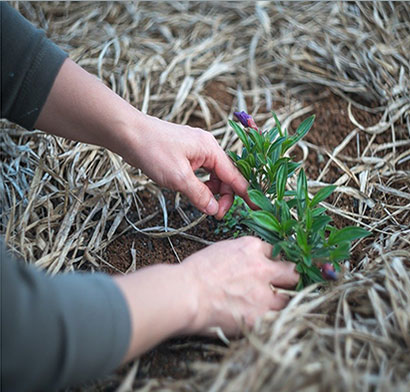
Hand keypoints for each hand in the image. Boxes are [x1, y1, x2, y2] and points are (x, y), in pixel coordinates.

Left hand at [35, 59, 248, 219]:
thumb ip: (200, 195)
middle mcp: (208, 147)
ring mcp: (197, 149)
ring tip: (203, 205)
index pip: (234, 175)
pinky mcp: (186, 153)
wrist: (128, 133)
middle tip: (215, 214)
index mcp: (211, 150)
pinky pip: (202, 172)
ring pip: (213, 175)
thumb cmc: (152, 151)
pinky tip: (195, 193)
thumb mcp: (178, 177)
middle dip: (223, 196)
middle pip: (225, 176)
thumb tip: (214, 210)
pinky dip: (202, 184)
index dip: (244, 194)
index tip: (253, 208)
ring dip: (212, 191)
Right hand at [182, 236, 298, 335]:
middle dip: (289, 279)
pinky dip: (268, 320)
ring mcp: (264, 293)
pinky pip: (275, 319)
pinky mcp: (260, 316)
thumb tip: (249, 263)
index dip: (273, 262)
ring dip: (280, 302)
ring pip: (288, 298)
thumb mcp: (221, 251)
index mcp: (252, 248)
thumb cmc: (194, 274)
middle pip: (292, 272)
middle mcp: (263, 268)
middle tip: (282, 286)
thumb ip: (242, 255)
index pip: (275, 252)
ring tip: (267, 307)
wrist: (184, 294)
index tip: (271, 269)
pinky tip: (259, 320)